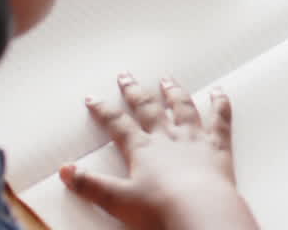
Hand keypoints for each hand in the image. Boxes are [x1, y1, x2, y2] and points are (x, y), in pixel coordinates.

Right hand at [60, 75, 257, 229]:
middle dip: (135, 92)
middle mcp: (168, 137)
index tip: (93, 99)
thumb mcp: (118, 200)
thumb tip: (66, 172)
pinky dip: (220, 104)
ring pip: (183, 107)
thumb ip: (91, 185)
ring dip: (174, 92)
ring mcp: (194, 138)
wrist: (200, 210)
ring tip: (167, 79)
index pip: (118, 124)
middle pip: (148, 108)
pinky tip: (219, 93)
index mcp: (143, 148)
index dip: (103, 111)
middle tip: (126, 76)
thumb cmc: (161, 208)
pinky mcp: (217, 146)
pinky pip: (220, 119)